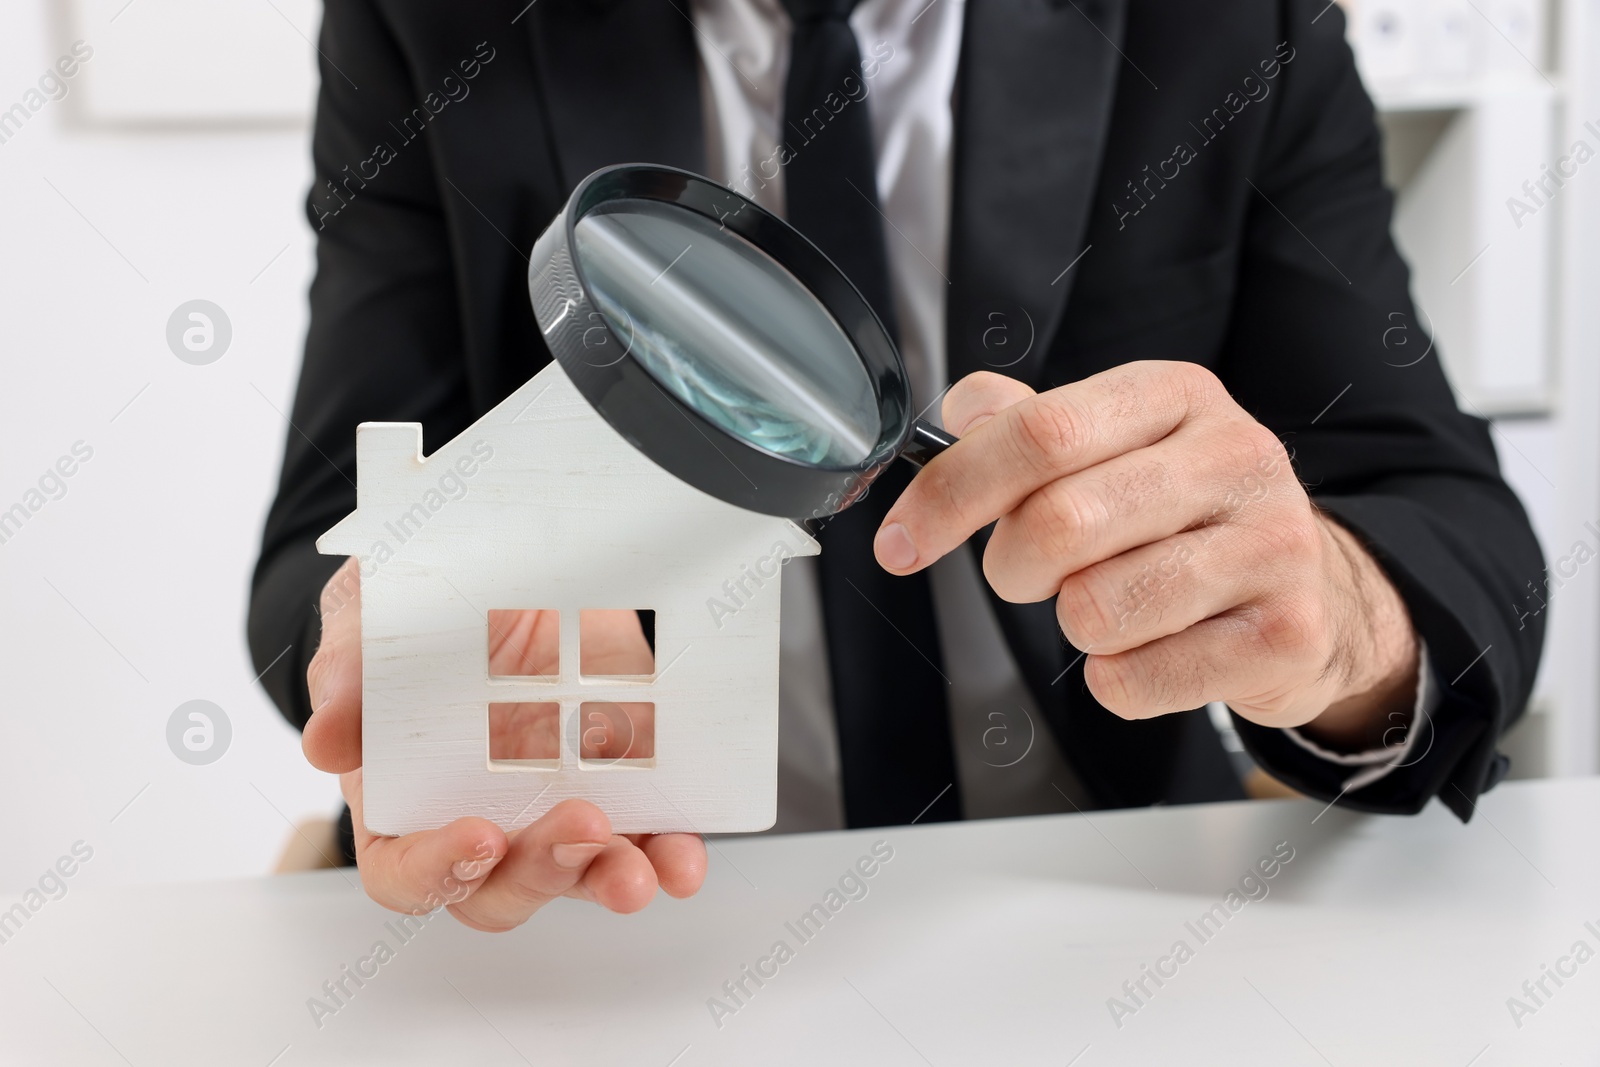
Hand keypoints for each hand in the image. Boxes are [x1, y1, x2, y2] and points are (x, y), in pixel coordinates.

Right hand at [304, 558, 704, 929]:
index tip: (481, 838)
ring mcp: (552, 810)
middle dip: (545, 872)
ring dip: (614, 877)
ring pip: (580, 872)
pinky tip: (686, 850)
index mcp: (402, 805)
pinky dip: (667, 848)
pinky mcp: (617, 787)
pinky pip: (644, 834)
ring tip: (649, 869)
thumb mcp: (368, 622)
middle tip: (584, 831)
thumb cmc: (411, 617)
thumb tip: (326, 739)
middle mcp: (480, 823)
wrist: (486, 569)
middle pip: (502, 887)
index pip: (405, 873)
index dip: (438, 870)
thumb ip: (349, 671)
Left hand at [875, 362, 1418, 747]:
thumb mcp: (1115, 446)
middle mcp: (1234, 455)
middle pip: (1059, 522)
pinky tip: (1152, 651)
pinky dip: (1118, 680)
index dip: (949, 494)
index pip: (1038, 432)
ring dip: (1074, 625)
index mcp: (1174, 396)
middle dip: (1012, 569)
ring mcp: (1272, 544)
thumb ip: (1029, 425)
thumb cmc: (1186, 515)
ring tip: (1110, 606)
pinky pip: (1137, 679)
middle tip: (1029, 577)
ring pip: (1096, 609)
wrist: (1314, 589)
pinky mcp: (1286, 632)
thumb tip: (962, 410)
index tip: (899, 542)